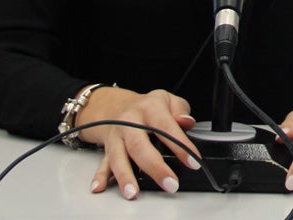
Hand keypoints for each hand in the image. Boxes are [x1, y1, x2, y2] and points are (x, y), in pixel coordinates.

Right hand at [77, 87, 198, 199]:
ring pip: (118, 157)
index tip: (193, 161)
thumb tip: (186, 121)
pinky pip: (103, 163)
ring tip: (134, 192)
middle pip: (139, 145)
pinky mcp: (107, 148)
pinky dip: (101, 176)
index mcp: (149, 107)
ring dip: (125, 176)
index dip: (180, 145)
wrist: (117, 105)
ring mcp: (116, 136)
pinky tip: (99, 186)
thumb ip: (181, 110)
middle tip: (170, 183)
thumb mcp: (169, 100)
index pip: (166, 127)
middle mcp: (129, 121)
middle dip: (155, 167)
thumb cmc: (149, 107)